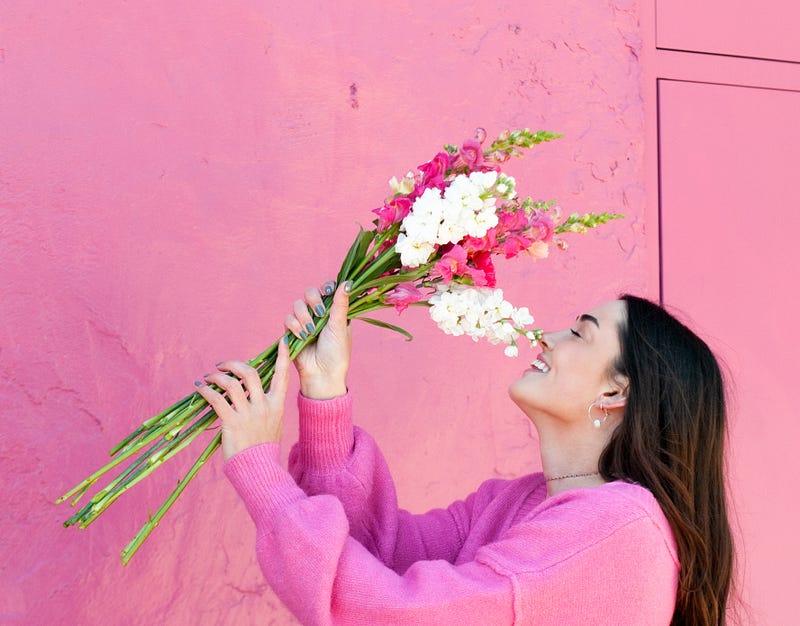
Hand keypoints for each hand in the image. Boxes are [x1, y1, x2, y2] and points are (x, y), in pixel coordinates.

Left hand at [195, 338, 289, 460]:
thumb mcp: (272, 424)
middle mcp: (263, 406)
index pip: (282, 376)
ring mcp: (248, 414)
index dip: (283, 357)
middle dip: (233, 364)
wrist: (259, 469)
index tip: (283, 342)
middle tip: (222, 365)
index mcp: (276, 405)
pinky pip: (216, 399)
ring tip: (208, 378)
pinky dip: (206, 391)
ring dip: (216, 377)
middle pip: (249, 373)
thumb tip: (253, 394)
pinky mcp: (232, 422)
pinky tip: (200, 389)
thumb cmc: (263, 449)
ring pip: (231, 384)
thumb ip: (265, 408)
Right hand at [284, 280, 351, 398]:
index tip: (328, 292)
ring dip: (304, 317)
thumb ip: (340, 304)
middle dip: (313, 301)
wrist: (322, 374)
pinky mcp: (292, 331)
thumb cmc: (337, 353)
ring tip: (311, 332)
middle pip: (310, 293)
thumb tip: (348, 282)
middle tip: (321, 314)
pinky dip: (294, 326)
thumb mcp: (340, 327)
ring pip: (297, 305)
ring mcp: (304, 321)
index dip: (326, 287)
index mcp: (334, 311)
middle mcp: (318, 314)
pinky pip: (288, 319)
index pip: (328, 289)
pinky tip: (303, 336)